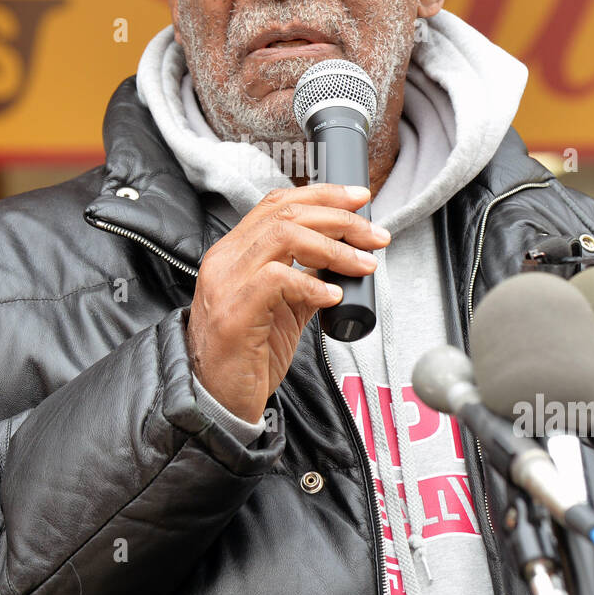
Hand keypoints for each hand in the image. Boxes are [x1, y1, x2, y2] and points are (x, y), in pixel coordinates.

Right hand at [185, 183, 390, 421]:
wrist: (218, 400)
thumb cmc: (247, 355)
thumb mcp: (281, 308)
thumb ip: (305, 278)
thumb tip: (343, 259)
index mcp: (234, 252)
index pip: (277, 202)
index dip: (323, 194)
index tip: (359, 200)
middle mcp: (225, 260)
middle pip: (286, 214)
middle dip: (340, 219)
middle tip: (375, 236)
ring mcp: (225, 284)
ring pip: (284, 237)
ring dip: (335, 248)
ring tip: (363, 264)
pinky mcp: (234, 313)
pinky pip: (278, 280)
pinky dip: (313, 284)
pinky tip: (334, 295)